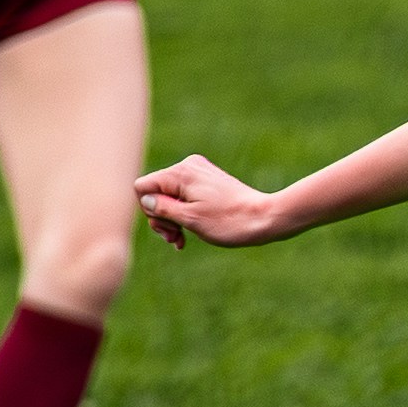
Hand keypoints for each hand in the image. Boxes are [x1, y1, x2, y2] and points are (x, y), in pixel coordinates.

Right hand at [137, 155, 288, 250]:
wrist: (264, 218)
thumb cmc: (228, 221)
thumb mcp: (189, 219)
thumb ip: (162, 208)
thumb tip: (146, 199)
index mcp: (181, 173)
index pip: (143, 187)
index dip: (148, 210)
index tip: (167, 227)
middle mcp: (188, 167)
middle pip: (155, 192)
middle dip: (160, 217)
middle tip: (174, 237)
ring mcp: (199, 173)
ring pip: (169, 197)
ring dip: (171, 220)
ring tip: (180, 240)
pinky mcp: (207, 181)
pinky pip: (184, 197)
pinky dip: (183, 214)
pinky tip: (185, 235)